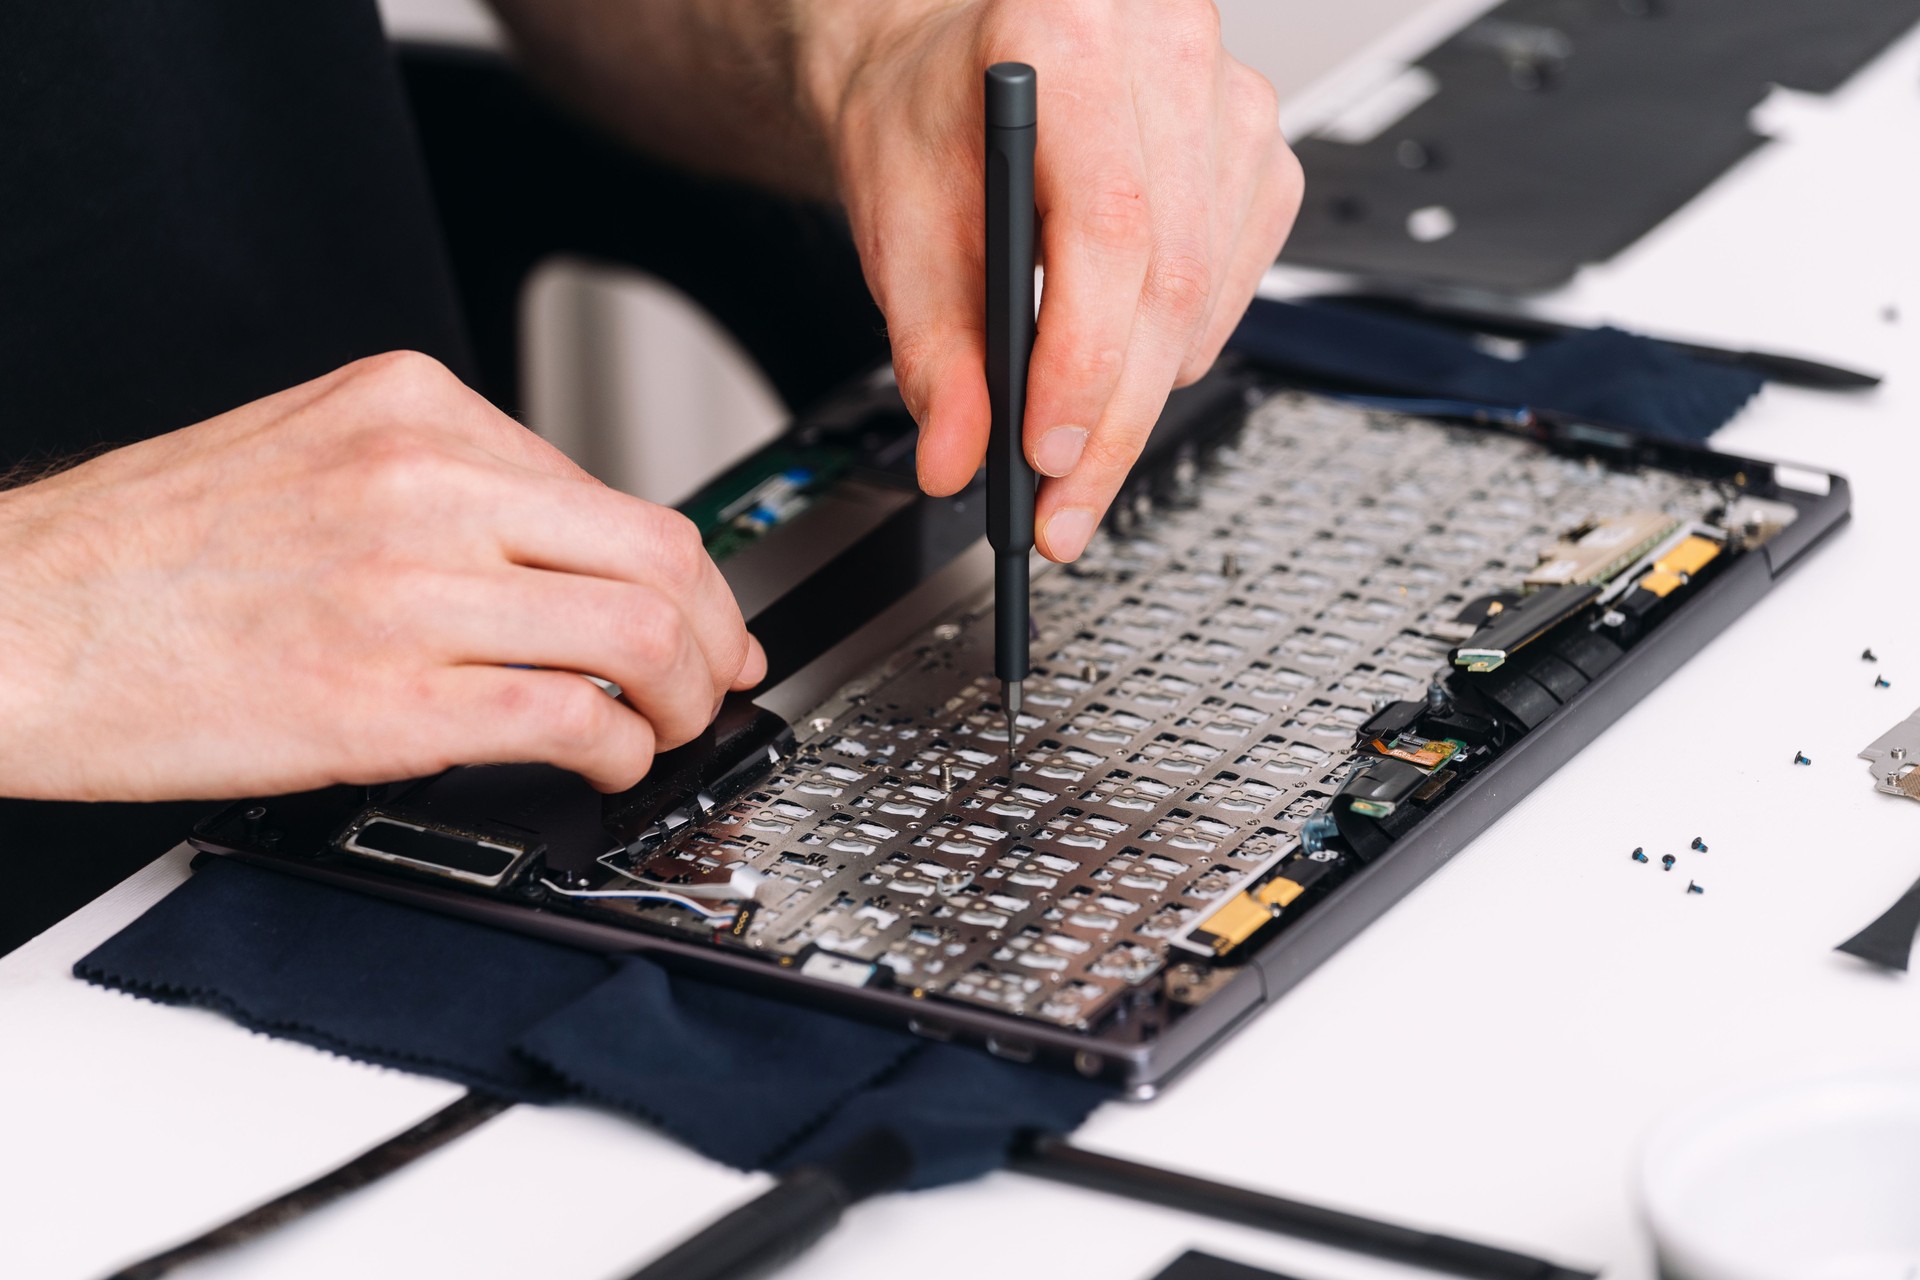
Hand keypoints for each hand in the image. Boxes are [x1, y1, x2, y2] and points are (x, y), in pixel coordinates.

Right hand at [0, 352, 763, 800]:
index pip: (611, 490)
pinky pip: (566, 716)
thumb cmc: (143, 554)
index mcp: (411, 410)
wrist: (6, 620)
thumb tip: (563, 550)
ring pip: (635, 634)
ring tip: (663, 730)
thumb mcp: (308, 455)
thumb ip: (442, 486)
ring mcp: (409, 590)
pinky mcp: (384, 699)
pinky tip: (603, 762)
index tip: (704, 616)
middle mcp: (423, 483)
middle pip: (656, 554)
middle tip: (712, 683)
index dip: (686, 573)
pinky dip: (618, 749)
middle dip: (712, 635)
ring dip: (681, 698)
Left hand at [800, 0, 1300, 559]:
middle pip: (1169, 277)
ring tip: (1069, 449)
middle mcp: (1170, 52)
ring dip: (1141, 399)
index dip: (1083, 359)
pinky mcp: (1262, 153)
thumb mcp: (899, 223)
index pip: (1108, 226)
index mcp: (1069, 33)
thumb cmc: (929, 116)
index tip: (1044, 452)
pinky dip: (1175, 355)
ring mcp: (1233, 101)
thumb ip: (931, 349)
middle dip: (1112, 419)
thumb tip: (958, 458)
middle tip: (1059, 504)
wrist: (958, 66)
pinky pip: (1233, 290)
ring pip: (1206, 297)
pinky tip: (1119, 364)